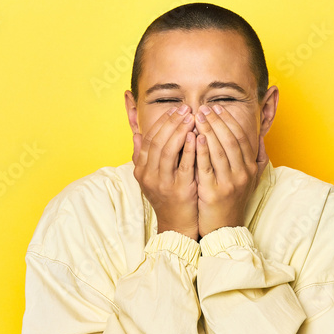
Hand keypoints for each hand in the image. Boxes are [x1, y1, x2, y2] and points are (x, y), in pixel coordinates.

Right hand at [132, 104, 198, 240]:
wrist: (176, 225)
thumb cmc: (167, 198)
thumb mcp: (150, 177)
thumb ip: (143, 156)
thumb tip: (137, 135)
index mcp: (141, 170)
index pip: (149, 139)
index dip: (162, 122)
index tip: (175, 110)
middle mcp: (149, 176)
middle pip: (157, 142)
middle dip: (171, 122)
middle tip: (185, 108)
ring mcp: (163, 184)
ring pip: (168, 151)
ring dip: (179, 131)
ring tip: (191, 117)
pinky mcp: (179, 191)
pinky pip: (183, 166)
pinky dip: (189, 149)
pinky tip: (196, 136)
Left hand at [194, 104, 267, 237]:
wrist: (224, 228)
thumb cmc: (234, 201)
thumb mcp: (252, 181)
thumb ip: (257, 159)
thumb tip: (261, 138)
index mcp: (250, 168)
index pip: (241, 138)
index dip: (229, 121)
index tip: (217, 108)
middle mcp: (243, 174)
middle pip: (231, 141)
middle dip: (217, 121)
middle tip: (204, 108)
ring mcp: (229, 183)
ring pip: (220, 151)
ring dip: (209, 131)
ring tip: (197, 117)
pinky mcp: (213, 192)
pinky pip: (207, 167)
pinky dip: (202, 150)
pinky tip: (195, 137)